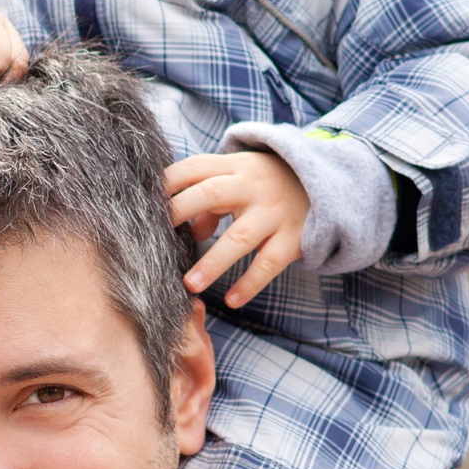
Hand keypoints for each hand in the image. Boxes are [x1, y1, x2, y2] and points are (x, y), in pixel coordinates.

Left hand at [166, 150, 310, 307]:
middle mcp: (252, 188)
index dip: (167, 182)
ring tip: (190, 284)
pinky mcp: (292, 238)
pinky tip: (232, 300)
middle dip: (181, 212)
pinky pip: (268, 264)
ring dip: (213, 262)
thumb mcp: (239, 179)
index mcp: (235, 168)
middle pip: (212, 196)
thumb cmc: (266, 184)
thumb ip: (209, 198)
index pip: (194, 168)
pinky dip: (250, 284)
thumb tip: (188, 228)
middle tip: (156, 239)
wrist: (325, 184)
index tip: (143, 202)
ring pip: (239, 238)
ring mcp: (273, 214)